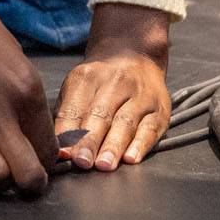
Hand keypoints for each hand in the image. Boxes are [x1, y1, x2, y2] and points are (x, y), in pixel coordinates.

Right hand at [0, 0, 56, 193]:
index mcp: (26, 86)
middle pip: (28, 175)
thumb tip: (26, 119)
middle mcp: (1, 111)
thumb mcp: (9, 48)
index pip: (48, 144)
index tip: (41, 158)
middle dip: (31, 183)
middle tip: (25, 178)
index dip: (48, 157)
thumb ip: (20, 87)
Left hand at [53, 3, 170, 172]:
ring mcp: (140, 94)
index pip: (75, 108)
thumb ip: (67, 117)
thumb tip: (59, 151)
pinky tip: (131, 158)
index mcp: (88, 77)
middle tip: (82, 162)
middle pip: (101, 115)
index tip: (64, 154)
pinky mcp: (160, 108)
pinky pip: (151, 127)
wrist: (135, 54)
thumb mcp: (78, 88)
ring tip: (104, 165)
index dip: (69, 133)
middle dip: (90, 140)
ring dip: (114, 145)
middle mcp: (116, 82)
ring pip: (126, 122)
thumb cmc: (100, 82)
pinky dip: (141, 144)